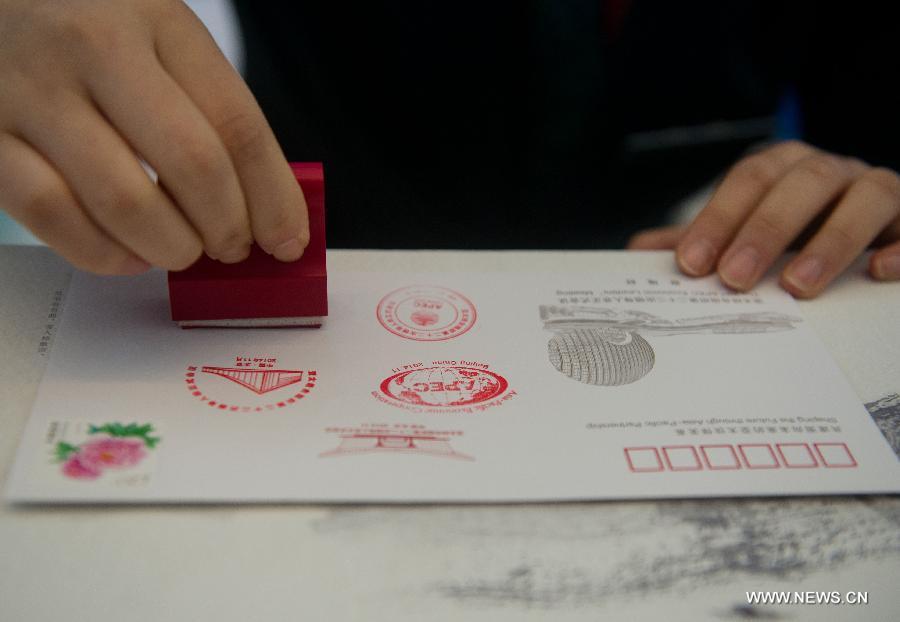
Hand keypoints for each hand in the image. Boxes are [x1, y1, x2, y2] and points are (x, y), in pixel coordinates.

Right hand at [0, 0, 307, 273]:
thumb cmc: (90, 27)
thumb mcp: (161, 39)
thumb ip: (211, 112)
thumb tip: (268, 212)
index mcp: (158, 21)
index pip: (238, 124)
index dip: (274, 198)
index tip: (288, 240)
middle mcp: (95, 48)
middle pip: (193, 163)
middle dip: (227, 227)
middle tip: (233, 247)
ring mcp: (33, 91)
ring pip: (125, 200)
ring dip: (171, 247)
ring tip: (183, 250)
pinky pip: (53, 215)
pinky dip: (104, 253)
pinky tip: (128, 253)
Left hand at [628, 140, 899, 297]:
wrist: (867, 224)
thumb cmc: (795, 231)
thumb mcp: (745, 232)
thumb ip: (702, 240)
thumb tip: (638, 253)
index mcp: (785, 168)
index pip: (749, 180)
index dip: (719, 218)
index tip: (691, 263)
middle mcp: (832, 171)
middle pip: (802, 184)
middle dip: (766, 229)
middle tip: (734, 278)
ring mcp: (879, 190)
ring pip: (866, 196)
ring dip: (832, 241)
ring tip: (799, 287)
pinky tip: (877, 274)